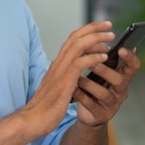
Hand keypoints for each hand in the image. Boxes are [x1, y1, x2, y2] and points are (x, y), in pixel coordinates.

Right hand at [19, 21, 114, 135]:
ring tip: (110, 37)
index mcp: (58, 63)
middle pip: (76, 36)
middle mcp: (58, 62)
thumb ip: (67, 76)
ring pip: (78, 45)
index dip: (87, 31)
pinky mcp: (64, 80)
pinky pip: (80, 62)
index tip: (101, 28)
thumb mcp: (59, 86)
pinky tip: (104, 57)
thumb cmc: (46, 106)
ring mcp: (60, 70)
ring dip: (96, 38)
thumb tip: (78, 72)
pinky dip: (93, 57)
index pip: (72, 39)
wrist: (33, 119)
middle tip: (109, 25)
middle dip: (94, 28)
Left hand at [72, 46, 140, 126]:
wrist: (88, 112)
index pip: (133, 66)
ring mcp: (112, 104)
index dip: (130, 58)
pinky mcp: (101, 115)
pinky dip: (81, 96)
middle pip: (119, 80)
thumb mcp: (102, 72)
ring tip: (78, 77)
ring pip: (105, 94)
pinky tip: (73, 89)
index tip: (121, 48)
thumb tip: (101, 35)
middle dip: (106, 70)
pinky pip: (92, 105)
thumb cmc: (95, 87)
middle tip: (92, 62)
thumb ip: (103, 57)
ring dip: (90, 84)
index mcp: (122, 77)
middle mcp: (120, 91)